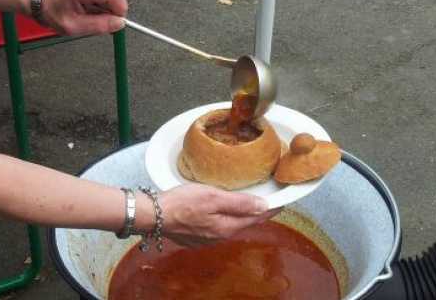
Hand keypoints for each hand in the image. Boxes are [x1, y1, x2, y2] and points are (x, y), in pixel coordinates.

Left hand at [39, 0, 126, 35]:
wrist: (42, 1)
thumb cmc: (55, 14)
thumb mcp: (75, 27)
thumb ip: (99, 25)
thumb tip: (120, 23)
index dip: (119, 9)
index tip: (116, 22)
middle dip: (112, 8)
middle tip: (101, 20)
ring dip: (106, 5)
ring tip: (90, 12)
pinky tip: (89, 5)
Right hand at [154, 184, 280, 246]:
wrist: (153, 215)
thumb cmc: (181, 202)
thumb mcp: (213, 197)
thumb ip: (239, 203)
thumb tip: (264, 206)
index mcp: (227, 227)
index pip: (256, 218)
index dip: (271, 209)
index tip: (282, 201)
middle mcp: (219, 236)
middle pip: (244, 222)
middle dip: (256, 212)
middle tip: (267, 200)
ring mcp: (206, 238)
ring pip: (230, 225)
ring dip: (239, 215)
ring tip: (246, 203)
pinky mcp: (195, 236)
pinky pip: (216, 227)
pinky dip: (223, 218)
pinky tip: (220, 210)